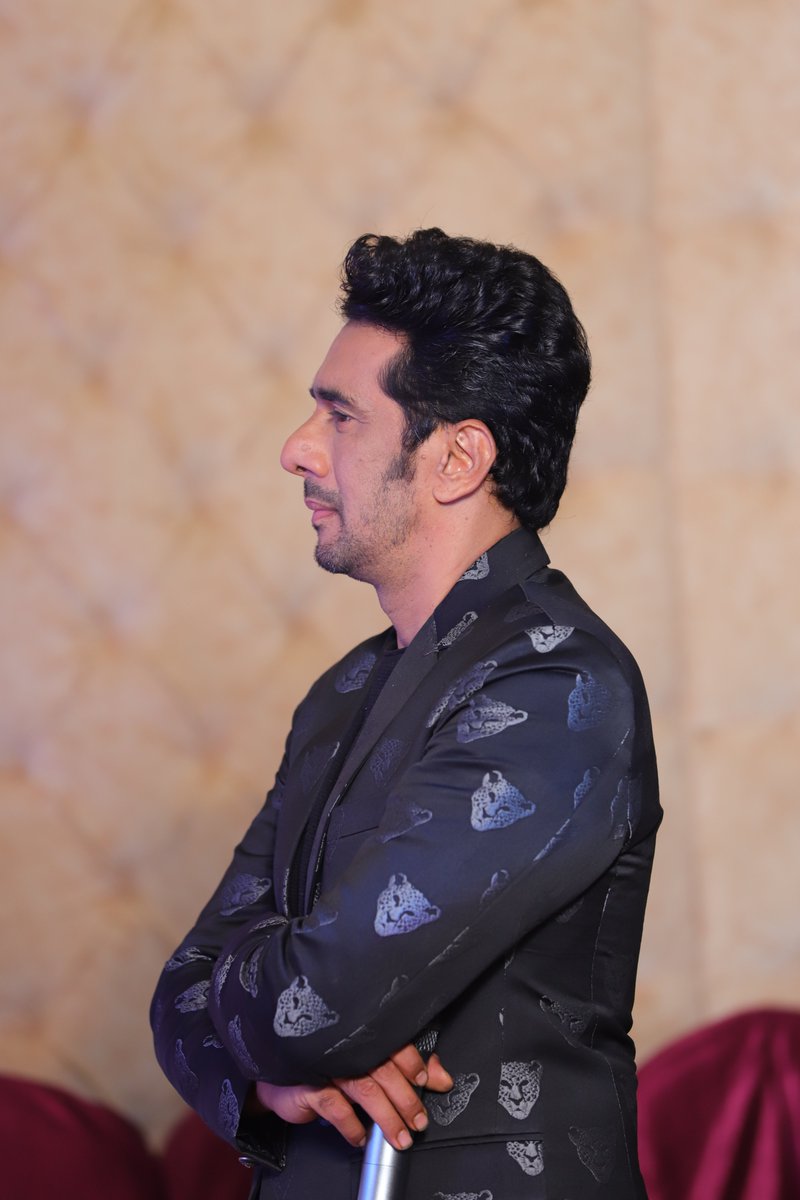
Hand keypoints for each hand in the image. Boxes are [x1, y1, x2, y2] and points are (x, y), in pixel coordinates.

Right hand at [253, 1044, 452, 1150]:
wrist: (281, 1077)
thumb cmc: (329, 1067)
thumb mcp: (368, 1065)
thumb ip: (406, 1067)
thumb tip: (441, 1076)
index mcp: (365, 1037)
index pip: (395, 1042)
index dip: (413, 1061)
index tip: (427, 1081)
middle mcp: (348, 1048)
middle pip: (384, 1070)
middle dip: (407, 1099)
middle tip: (420, 1121)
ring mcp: (328, 1065)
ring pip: (365, 1089)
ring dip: (387, 1117)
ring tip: (400, 1138)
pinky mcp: (309, 1086)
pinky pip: (336, 1107)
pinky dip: (352, 1126)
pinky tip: (361, 1137)